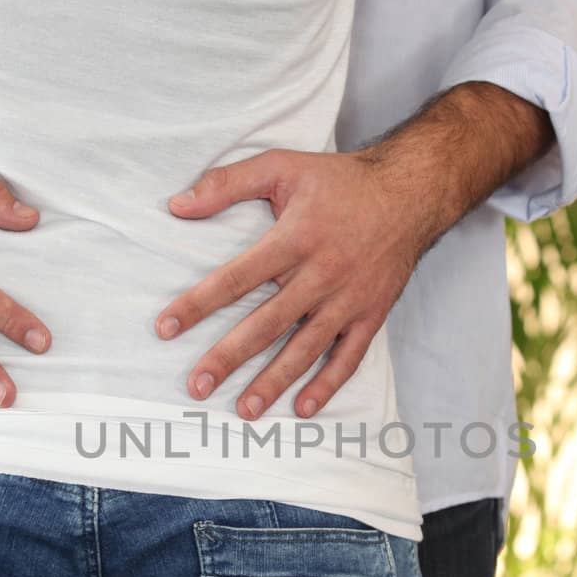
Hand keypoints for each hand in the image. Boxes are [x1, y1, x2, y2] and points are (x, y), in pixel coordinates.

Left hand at [155, 149, 441, 419]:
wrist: (411, 191)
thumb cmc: (340, 181)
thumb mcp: (281, 166)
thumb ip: (227, 183)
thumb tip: (177, 206)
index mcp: (295, 239)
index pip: (237, 278)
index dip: (198, 303)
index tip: (166, 328)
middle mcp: (321, 274)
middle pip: (267, 324)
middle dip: (229, 358)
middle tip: (197, 385)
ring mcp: (349, 298)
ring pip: (305, 349)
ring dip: (273, 381)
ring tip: (244, 410)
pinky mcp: (371, 314)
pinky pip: (348, 356)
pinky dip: (327, 384)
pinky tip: (302, 407)